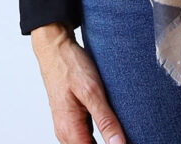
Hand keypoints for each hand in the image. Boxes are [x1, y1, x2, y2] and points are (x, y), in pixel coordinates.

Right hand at [31, 22, 125, 143]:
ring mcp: (67, 125)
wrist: (54, 47)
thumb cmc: (69, 65)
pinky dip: (99, 132)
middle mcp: (65, 132)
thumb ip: (105, 120)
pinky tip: (110, 124)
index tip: (124, 141)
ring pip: (88, 143)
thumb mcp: (92, 90)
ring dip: (104, 140)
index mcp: (69, 129)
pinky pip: (85, 134)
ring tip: (120, 131)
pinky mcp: (71, 117)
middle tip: (126, 134)